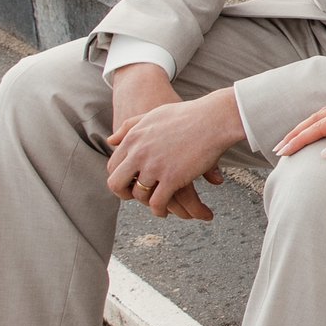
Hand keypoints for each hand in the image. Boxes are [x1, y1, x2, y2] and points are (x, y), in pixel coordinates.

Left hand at [106, 85, 241, 220]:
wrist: (214, 118)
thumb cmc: (189, 114)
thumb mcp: (152, 115)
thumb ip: (130, 127)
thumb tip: (110, 140)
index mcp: (133, 139)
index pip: (113, 166)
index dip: (120, 177)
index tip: (130, 182)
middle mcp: (139, 154)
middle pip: (117, 183)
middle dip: (124, 194)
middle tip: (135, 197)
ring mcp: (154, 167)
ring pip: (139, 195)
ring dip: (147, 203)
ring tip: (155, 205)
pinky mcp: (172, 178)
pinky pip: (158, 202)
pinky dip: (160, 210)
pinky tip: (165, 211)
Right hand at [277, 93, 325, 160]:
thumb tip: (324, 153)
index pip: (318, 127)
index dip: (299, 140)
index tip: (283, 152)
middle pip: (316, 117)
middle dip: (296, 133)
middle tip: (279, 148)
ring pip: (323, 112)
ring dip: (306, 125)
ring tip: (292, 139)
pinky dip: (319, 119)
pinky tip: (317, 126)